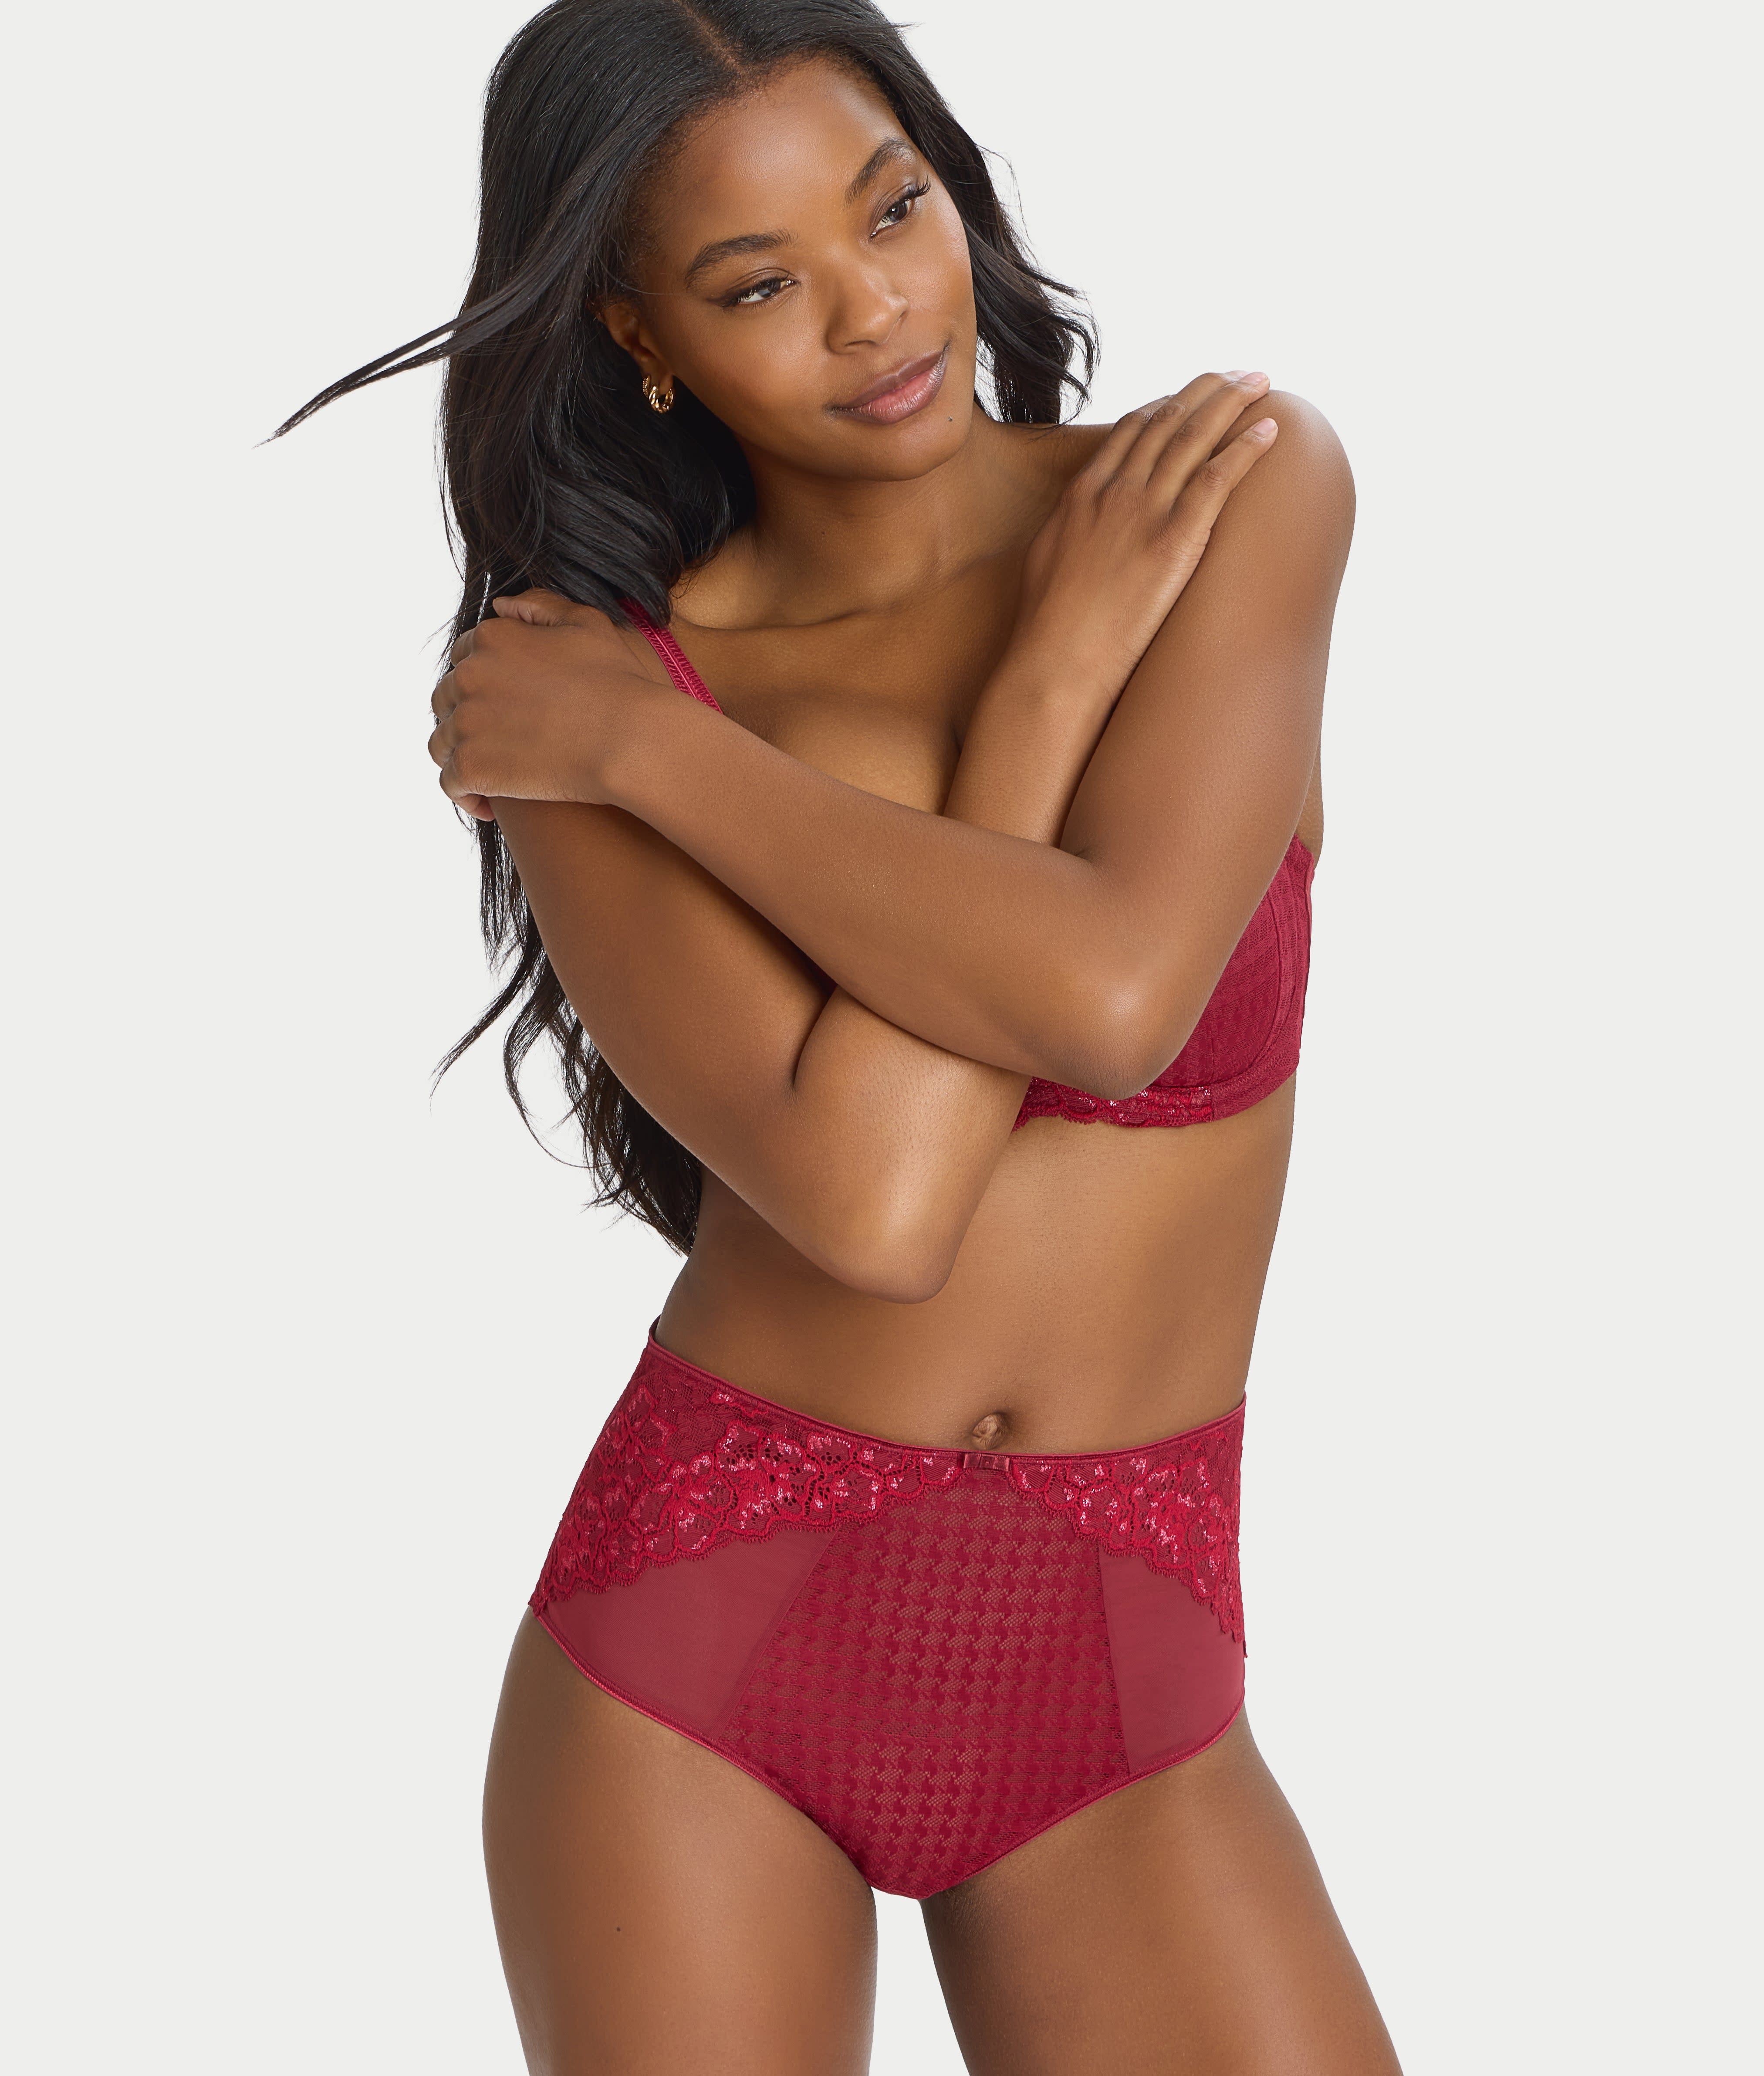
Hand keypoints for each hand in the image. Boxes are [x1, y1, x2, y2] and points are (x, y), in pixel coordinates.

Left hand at [427, 592, 667, 818]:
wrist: (631, 740)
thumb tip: (500, 606)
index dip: (480, 682)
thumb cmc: (619, 683)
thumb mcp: (586, 623)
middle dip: (465, 718)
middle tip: (498, 742)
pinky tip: (488, 805)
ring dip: (462, 756)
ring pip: (443, 742)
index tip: (501, 704)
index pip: (463, 658)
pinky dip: (465, 794)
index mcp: (493, 638)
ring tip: (493, 773)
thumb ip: (540, 607)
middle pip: (446, 699)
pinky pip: (451, 784)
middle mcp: (469, 676)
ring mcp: (467, 723)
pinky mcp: (472, 767)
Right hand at [1013, 371, 1277, 702]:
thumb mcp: (1047, 565)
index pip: (1130, 431)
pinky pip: (1218, 478)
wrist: (1055, 663)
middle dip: (1206, 390)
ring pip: (1195, 437)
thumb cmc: (1047, 631)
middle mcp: (1114, 492)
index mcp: (1082, 495)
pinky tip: (1270, 429)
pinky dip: (1246, 447)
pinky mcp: (1174, 539)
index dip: (1166, 406)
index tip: (1190, 395)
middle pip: (1167, 422)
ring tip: (1260, 382)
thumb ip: (1070, 533)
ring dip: (1232, 402)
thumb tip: (1078, 526)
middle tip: (1236, 373)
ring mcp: (1144, 513)